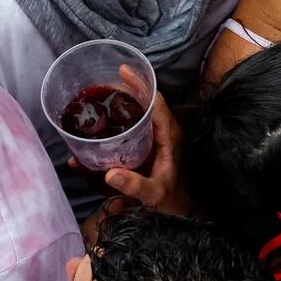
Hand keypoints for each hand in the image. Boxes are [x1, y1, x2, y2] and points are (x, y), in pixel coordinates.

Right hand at [103, 71, 190, 215]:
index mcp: (169, 136)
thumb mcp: (154, 193)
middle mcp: (164, 132)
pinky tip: (101, 120)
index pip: (158, 103)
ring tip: (99, 94)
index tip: (124, 72)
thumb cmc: (172, 198)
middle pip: (147, 102)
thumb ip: (135, 185)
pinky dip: (120, 118)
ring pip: (140, 113)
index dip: (142, 86)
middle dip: (127, 89)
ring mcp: (156, 138)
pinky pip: (135, 125)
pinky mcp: (149, 145)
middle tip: (102, 81)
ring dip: (123, 102)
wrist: (181, 207)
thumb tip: (110, 174)